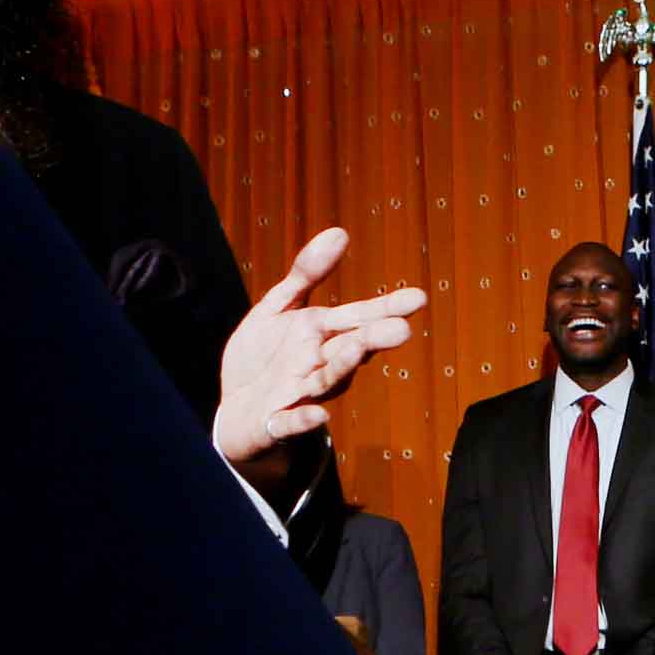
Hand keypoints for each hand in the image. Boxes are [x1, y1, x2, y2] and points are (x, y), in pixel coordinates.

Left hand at [214, 228, 428, 465]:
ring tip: (359, 350)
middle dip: (373, 338)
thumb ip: (307, 274)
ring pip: (326, 379)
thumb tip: (341, 231)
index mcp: (322, 334)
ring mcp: (300, 393)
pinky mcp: (278, 421)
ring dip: (344, 367)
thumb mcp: (278, 308)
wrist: (236, 412)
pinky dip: (304, 419)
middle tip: (402, 329)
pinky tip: (318, 415)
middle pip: (349, 348)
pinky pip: (292, 422)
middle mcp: (319, 363)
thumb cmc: (263, 358)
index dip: (387, 308)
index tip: (419, 298)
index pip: (359, 318)